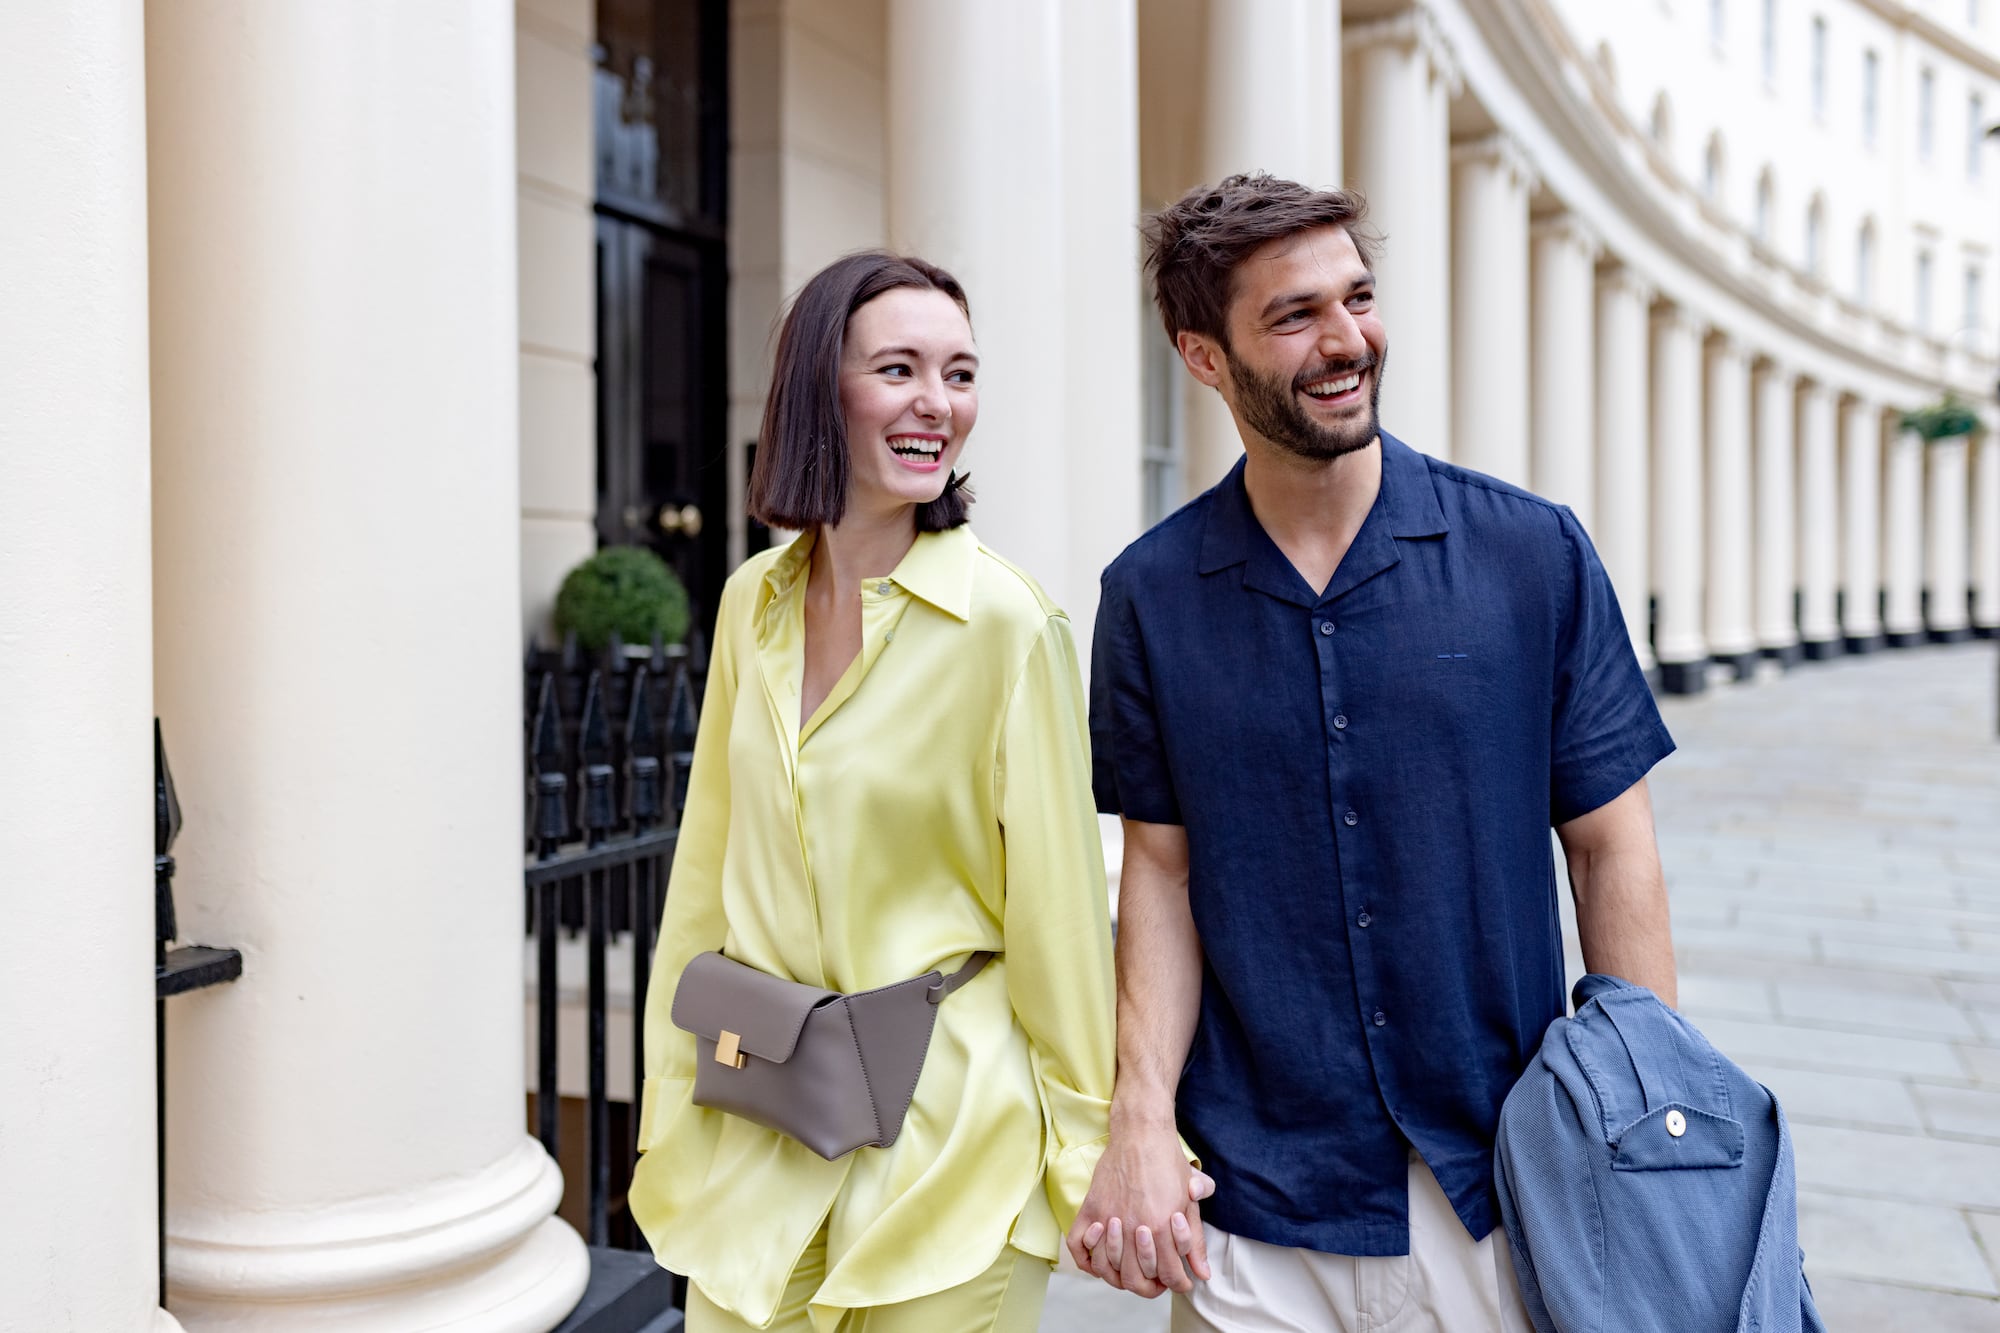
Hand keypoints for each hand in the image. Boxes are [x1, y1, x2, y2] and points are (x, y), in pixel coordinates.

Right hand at [1065, 1124, 1214, 1296]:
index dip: (1177, 1284)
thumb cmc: (1169, 1162)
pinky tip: (1101, 1260)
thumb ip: (1196, 1240)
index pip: (1169, 1276)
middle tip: (1156, 1281)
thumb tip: (1203, 1274)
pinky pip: (1079, 1247)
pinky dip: (1086, 1260)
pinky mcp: (1091, 1209)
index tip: (1178, 1282)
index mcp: (1162, 1227)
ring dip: (1118, 1276)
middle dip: (1150, 1287)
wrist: (1141, 1133)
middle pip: (1135, 1280)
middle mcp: (1133, 1227)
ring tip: (1131, 1271)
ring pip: (1107, 1268)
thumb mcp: (1190, 1200)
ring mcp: (1108, 1218)